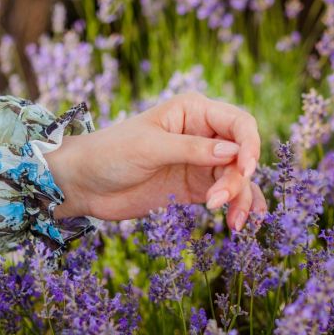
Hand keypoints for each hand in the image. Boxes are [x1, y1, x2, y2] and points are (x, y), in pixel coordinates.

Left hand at [45, 92, 266, 229]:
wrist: (84, 184)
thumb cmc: (110, 154)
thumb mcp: (149, 148)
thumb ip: (191, 149)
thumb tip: (234, 152)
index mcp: (193, 111)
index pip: (238, 123)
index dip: (249, 144)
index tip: (246, 168)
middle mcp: (203, 134)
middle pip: (241, 155)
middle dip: (237, 179)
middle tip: (216, 201)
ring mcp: (200, 162)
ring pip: (238, 178)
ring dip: (241, 198)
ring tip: (233, 223)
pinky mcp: (195, 188)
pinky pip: (227, 195)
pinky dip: (238, 207)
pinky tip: (241, 222)